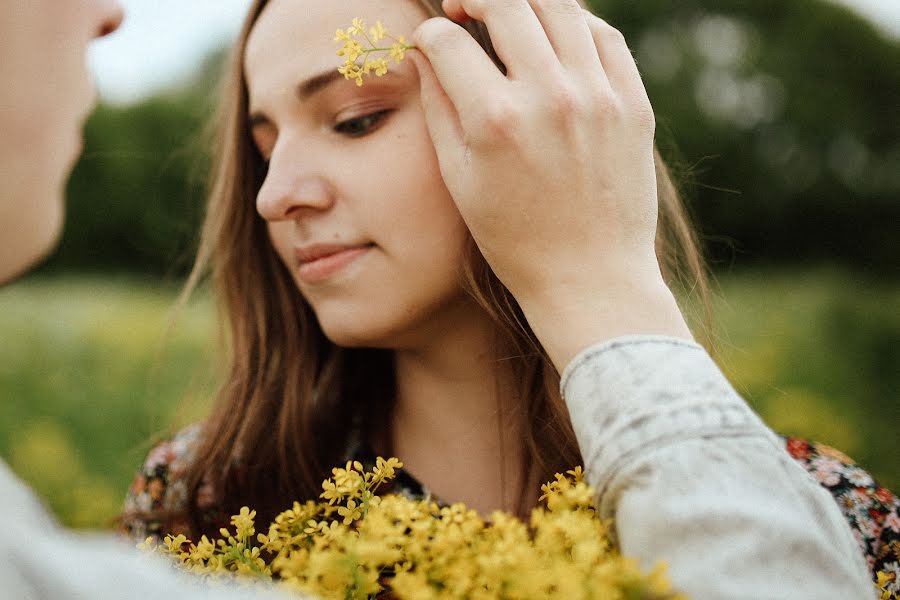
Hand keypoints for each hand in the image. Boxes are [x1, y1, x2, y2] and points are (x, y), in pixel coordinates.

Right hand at [411, 0, 691, 369]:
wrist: (590, 277)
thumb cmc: (513, 237)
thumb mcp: (459, 179)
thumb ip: (439, 107)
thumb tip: (426, 53)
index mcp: (495, 120)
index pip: (449, 41)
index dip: (430, 35)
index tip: (430, 43)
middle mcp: (549, 97)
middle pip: (505, 3)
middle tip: (461, 7)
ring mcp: (598, 96)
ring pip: (558, 6)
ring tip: (507, 12)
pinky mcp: (633, 103)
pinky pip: (603, 35)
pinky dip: (574, 22)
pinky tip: (555, 34)